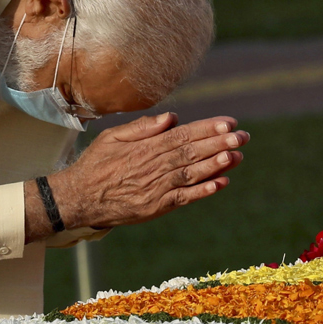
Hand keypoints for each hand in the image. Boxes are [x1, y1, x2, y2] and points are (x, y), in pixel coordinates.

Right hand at [26, 113, 247, 240]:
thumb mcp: (112, 137)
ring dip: (217, 164)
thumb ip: (142, 128)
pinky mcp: (156, 206)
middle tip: (243, 136)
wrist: (79, 198)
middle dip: (220, 142)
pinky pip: (184, 197)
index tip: (228, 122)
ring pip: (192, 173)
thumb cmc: (95, 164)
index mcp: (146, 147)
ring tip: (237, 155)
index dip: (207, 128)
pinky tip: (221, 183)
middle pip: (192, 152)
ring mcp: (156, 187)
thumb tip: (171, 117)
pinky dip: (203, 190)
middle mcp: (154, 166)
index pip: (183, 134)